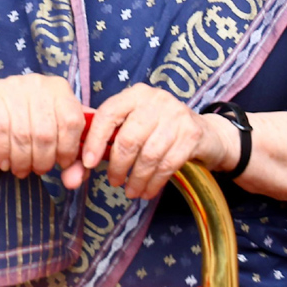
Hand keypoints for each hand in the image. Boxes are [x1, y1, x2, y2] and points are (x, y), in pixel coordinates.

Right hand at [0, 74, 89, 189]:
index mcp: (59, 88)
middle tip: (38, 170)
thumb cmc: (29, 122)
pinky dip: (3, 152)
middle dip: (43, 160)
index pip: (72, 122)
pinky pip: (0, 131)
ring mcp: (11, 86)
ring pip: (23, 135)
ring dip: (22, 161)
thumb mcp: (56, 132)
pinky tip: (3, 162)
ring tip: (21, 170)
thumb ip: (72, 158)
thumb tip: (75, 181)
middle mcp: (37, 83)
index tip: (62, 164)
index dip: (69, 149)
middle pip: (46, 133)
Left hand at [81, 84, 236, 199]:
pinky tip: (147, 191)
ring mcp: (176, 115)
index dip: (95, 140)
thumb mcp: (136, 123)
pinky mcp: (192, 134)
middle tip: (113, 181)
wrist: (207, 133)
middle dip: (117, 166)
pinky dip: (154, 182)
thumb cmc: (161, 129)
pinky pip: (167, 165)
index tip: (87, 163)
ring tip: (131, 191)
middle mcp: (156, 100)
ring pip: (148, 155)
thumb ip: (111, 136)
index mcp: (136, 94)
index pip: (108, 114)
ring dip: (136, 179)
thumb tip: (78, 160)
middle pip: (128, 139)